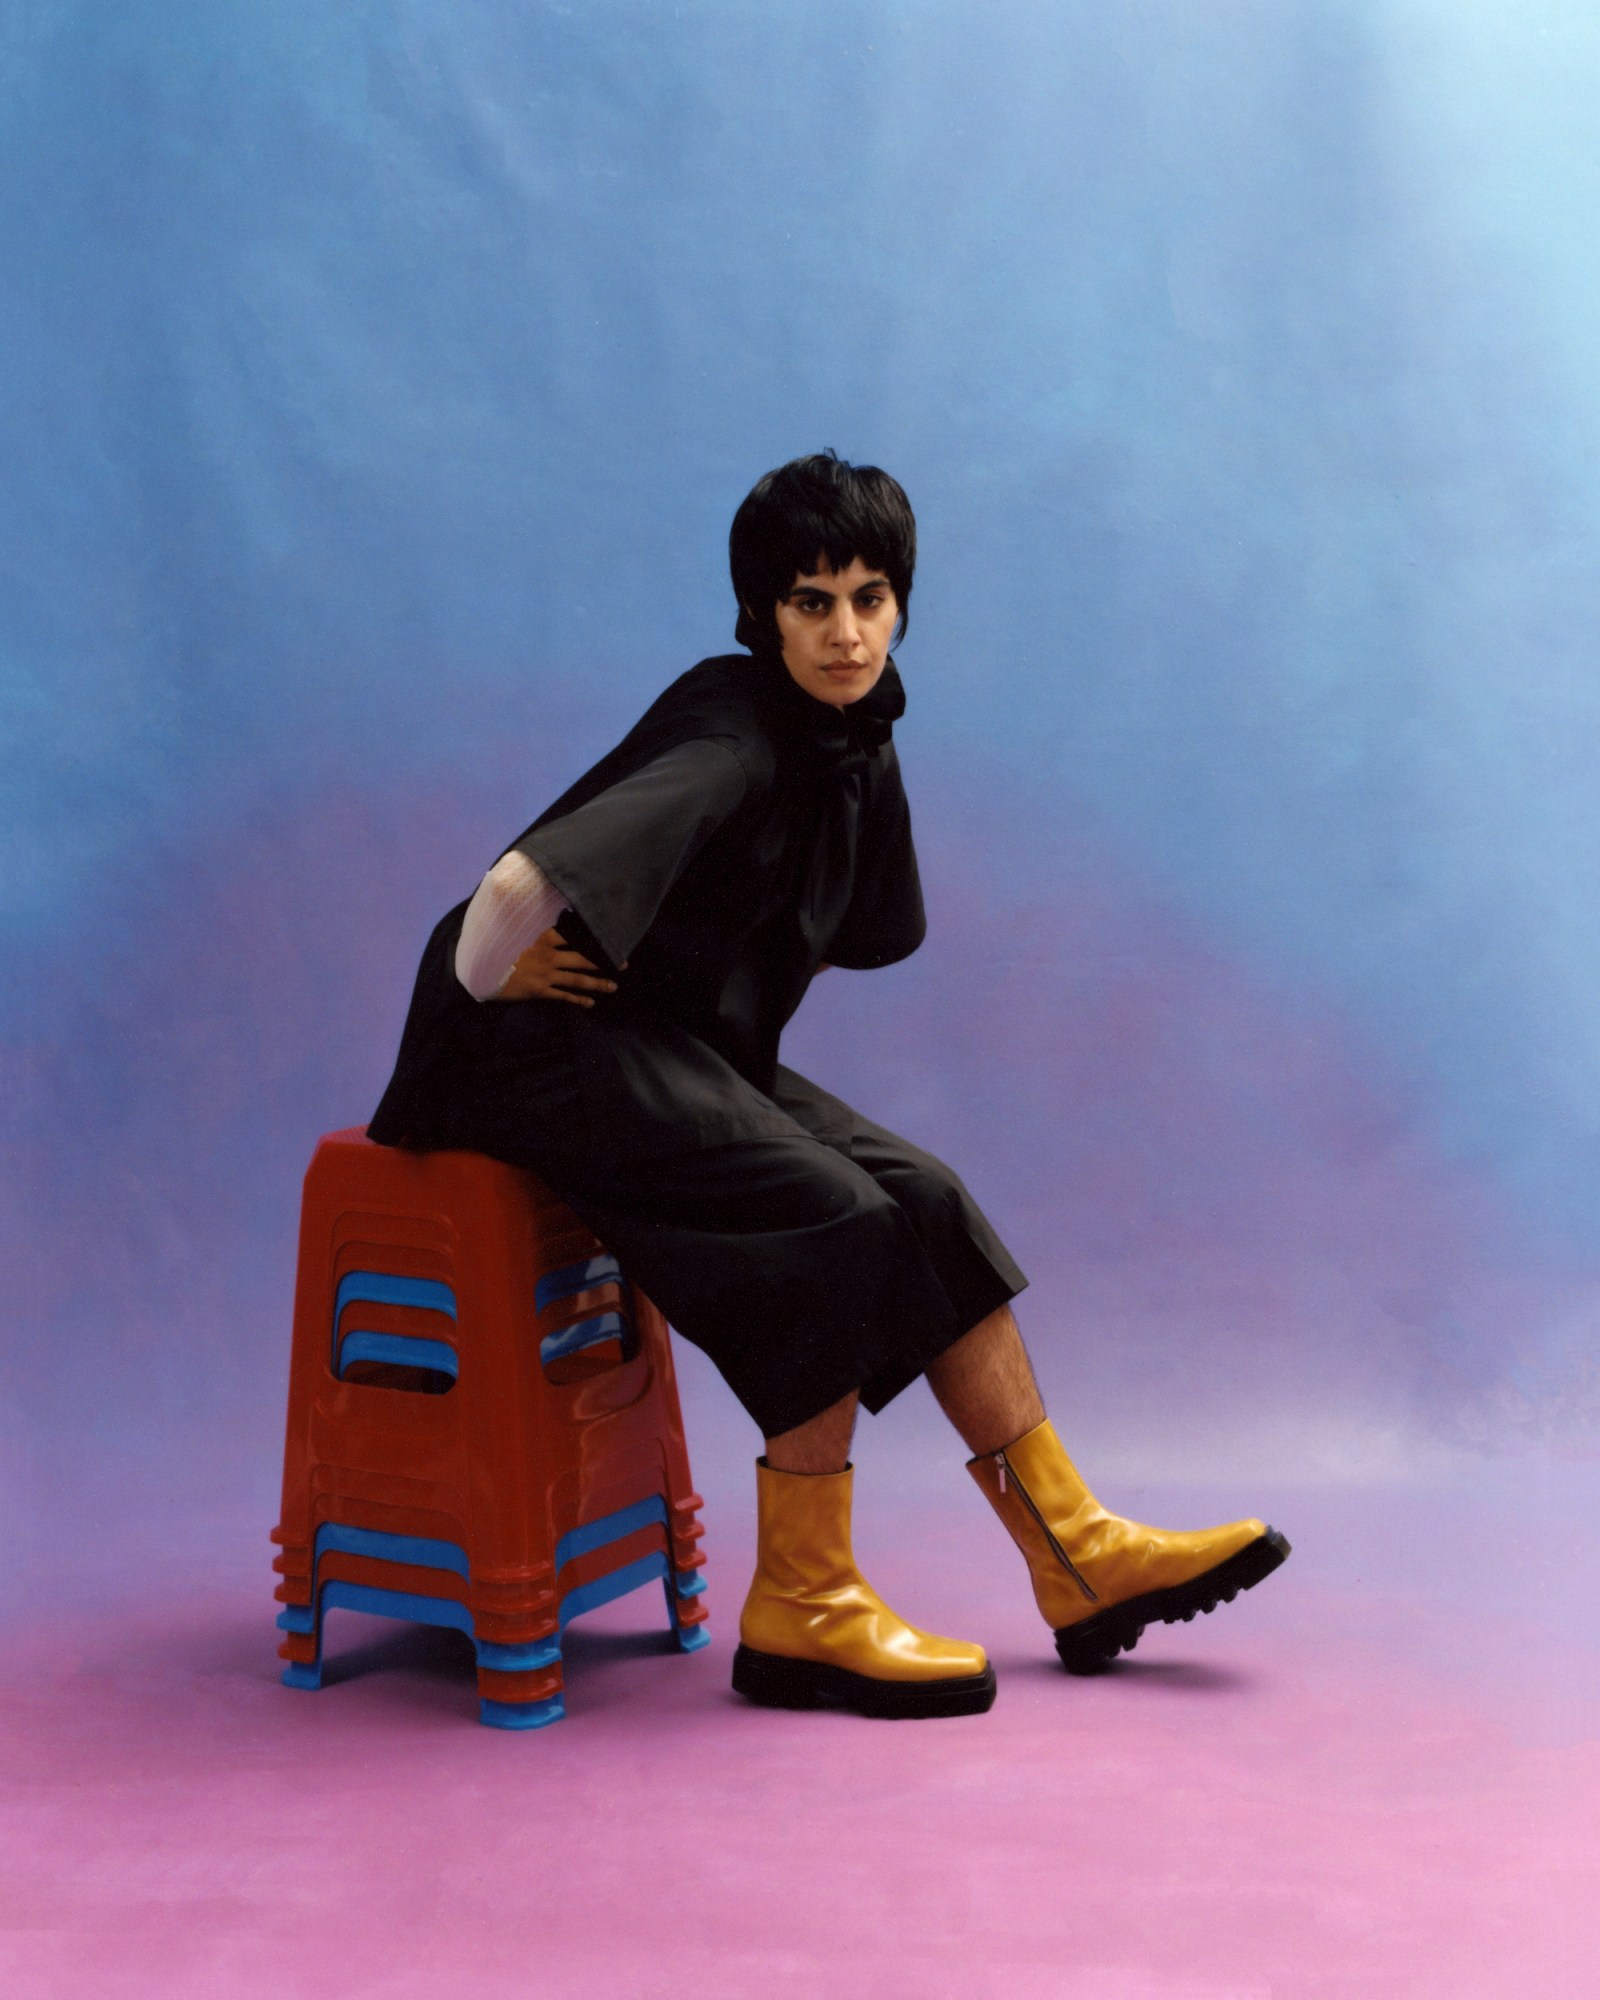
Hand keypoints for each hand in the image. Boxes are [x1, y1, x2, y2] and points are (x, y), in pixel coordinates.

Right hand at [491, 930, 623, 1005]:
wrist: (480, 969)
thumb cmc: (495, 946)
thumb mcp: (511, 928)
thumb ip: (527, 919)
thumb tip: (535, 905)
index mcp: (542, 937)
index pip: (574, 935)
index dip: (593, 936)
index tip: (610, 937)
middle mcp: (548, 955)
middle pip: (583, 958)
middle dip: (604, 962)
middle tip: (624, 965)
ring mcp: (545, 974)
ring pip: (577, 979)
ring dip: (597, 983)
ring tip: (613, 987)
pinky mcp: (539, 990)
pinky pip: (563, 996)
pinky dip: (578, 1000)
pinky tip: (590, 1003)